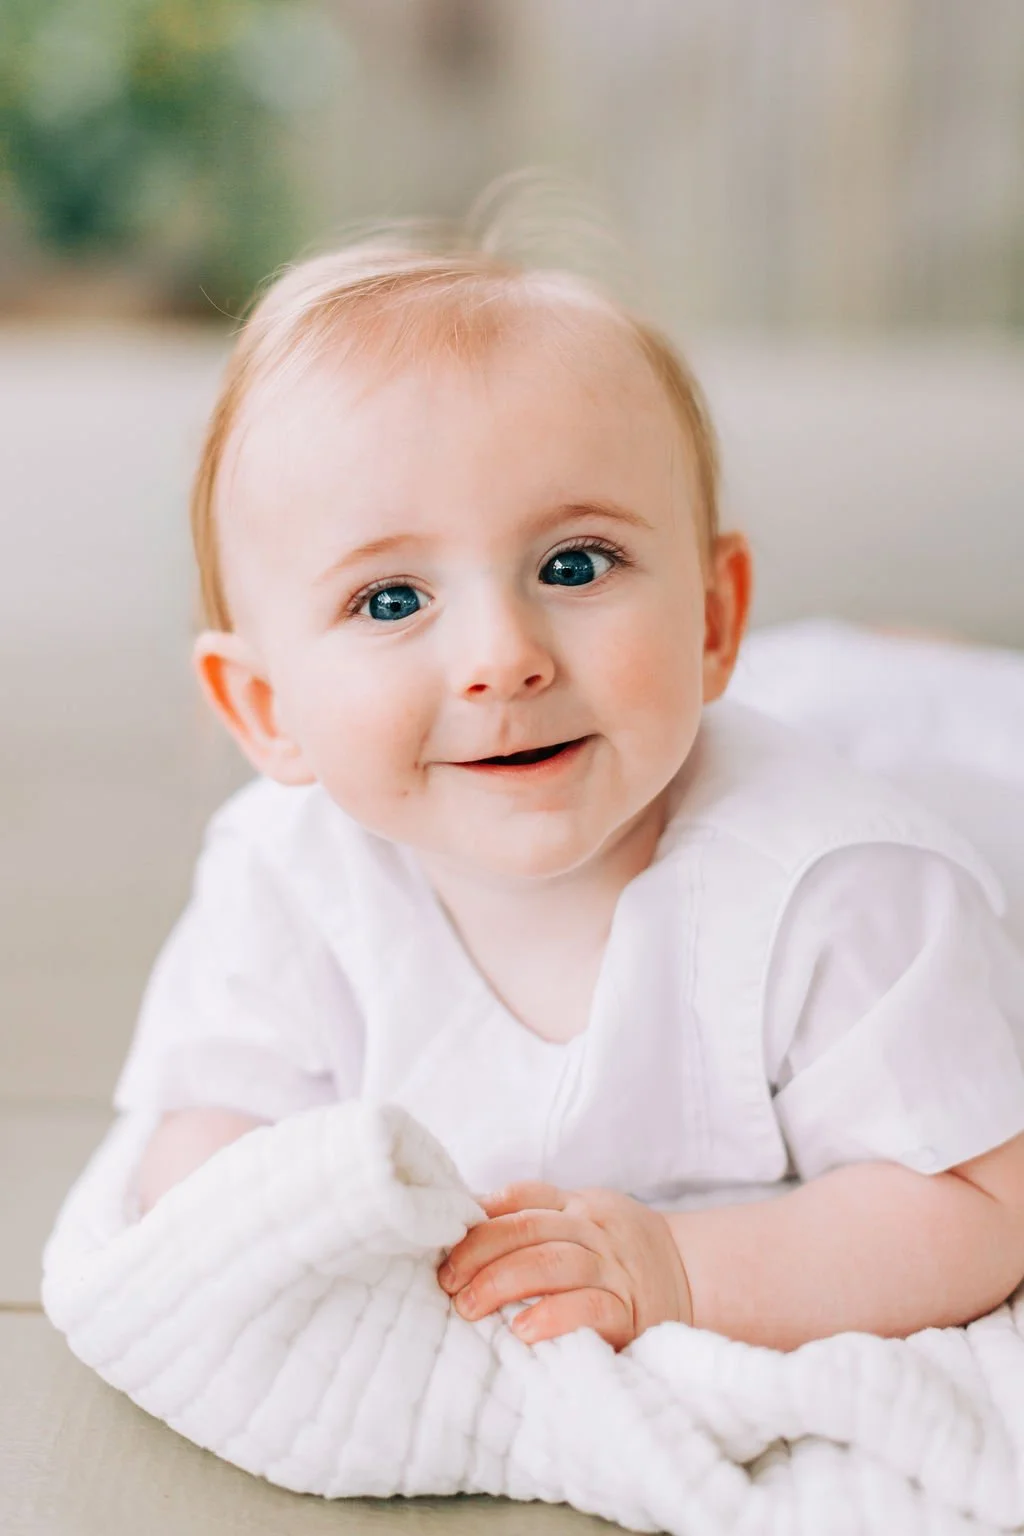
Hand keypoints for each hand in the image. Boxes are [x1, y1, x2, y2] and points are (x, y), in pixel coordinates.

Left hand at [437, 1180, 691, 1349]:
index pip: (525, 1197)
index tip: (444, 1239)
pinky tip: (522, 1332)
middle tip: (446, 1283)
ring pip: (551, 1264)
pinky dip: (553, 1318)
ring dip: (501, 1284)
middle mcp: (595, 1230)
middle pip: (528, 1230)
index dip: (481, 1216)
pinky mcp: (631, 1311)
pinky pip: (589, 1308)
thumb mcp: (585, 1223)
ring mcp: (614, 1268)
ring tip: (467, 1308)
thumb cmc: (620, 1255)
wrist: (696, 1279)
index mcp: (579, 1205)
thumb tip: (465, 1224)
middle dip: (478, 1255)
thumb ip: (539, 1221)